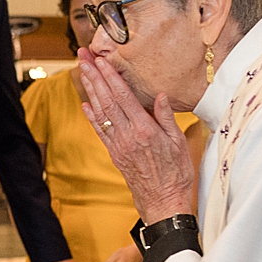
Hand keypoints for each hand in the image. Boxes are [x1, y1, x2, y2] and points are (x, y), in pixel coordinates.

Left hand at [76, 51, 195, 223]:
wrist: (163, 203)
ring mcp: (118, 145)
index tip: (101, 61)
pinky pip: (100, 132)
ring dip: (90, 91)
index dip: (110, 77)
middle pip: (107, 100)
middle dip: (94, 77)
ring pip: (100, 113)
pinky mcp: (114, 154)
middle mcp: (128, 136)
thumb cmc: (176, 174)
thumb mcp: (178, 143)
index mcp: (145, 130)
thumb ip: (166, 118)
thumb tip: (159, 96)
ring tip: (82, 72)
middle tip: (83, 58)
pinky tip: (85, 104)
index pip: (124, 97)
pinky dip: (91, 117)